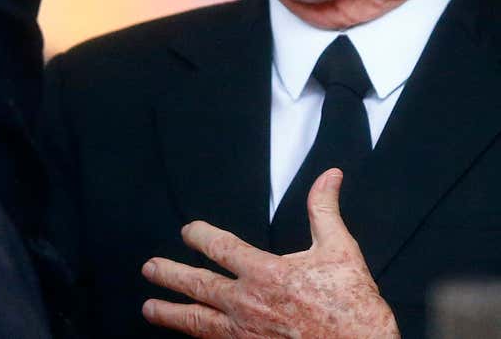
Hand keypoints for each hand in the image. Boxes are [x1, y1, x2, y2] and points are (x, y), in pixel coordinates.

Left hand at [141, 168, 398, 337]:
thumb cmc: (351, 304)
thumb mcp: (341, 249)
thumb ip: (324, 210)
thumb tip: (329, 177)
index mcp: (266, 273)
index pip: (220, 248)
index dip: (200, 236)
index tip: (189, 231)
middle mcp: (246, 304)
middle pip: (197, 285)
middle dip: (170, 274)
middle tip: (150, 268)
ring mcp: (244, 334)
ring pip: (195, 321)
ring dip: (170, 313)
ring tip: (149, 308)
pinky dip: (195, 338)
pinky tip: (186, 336)